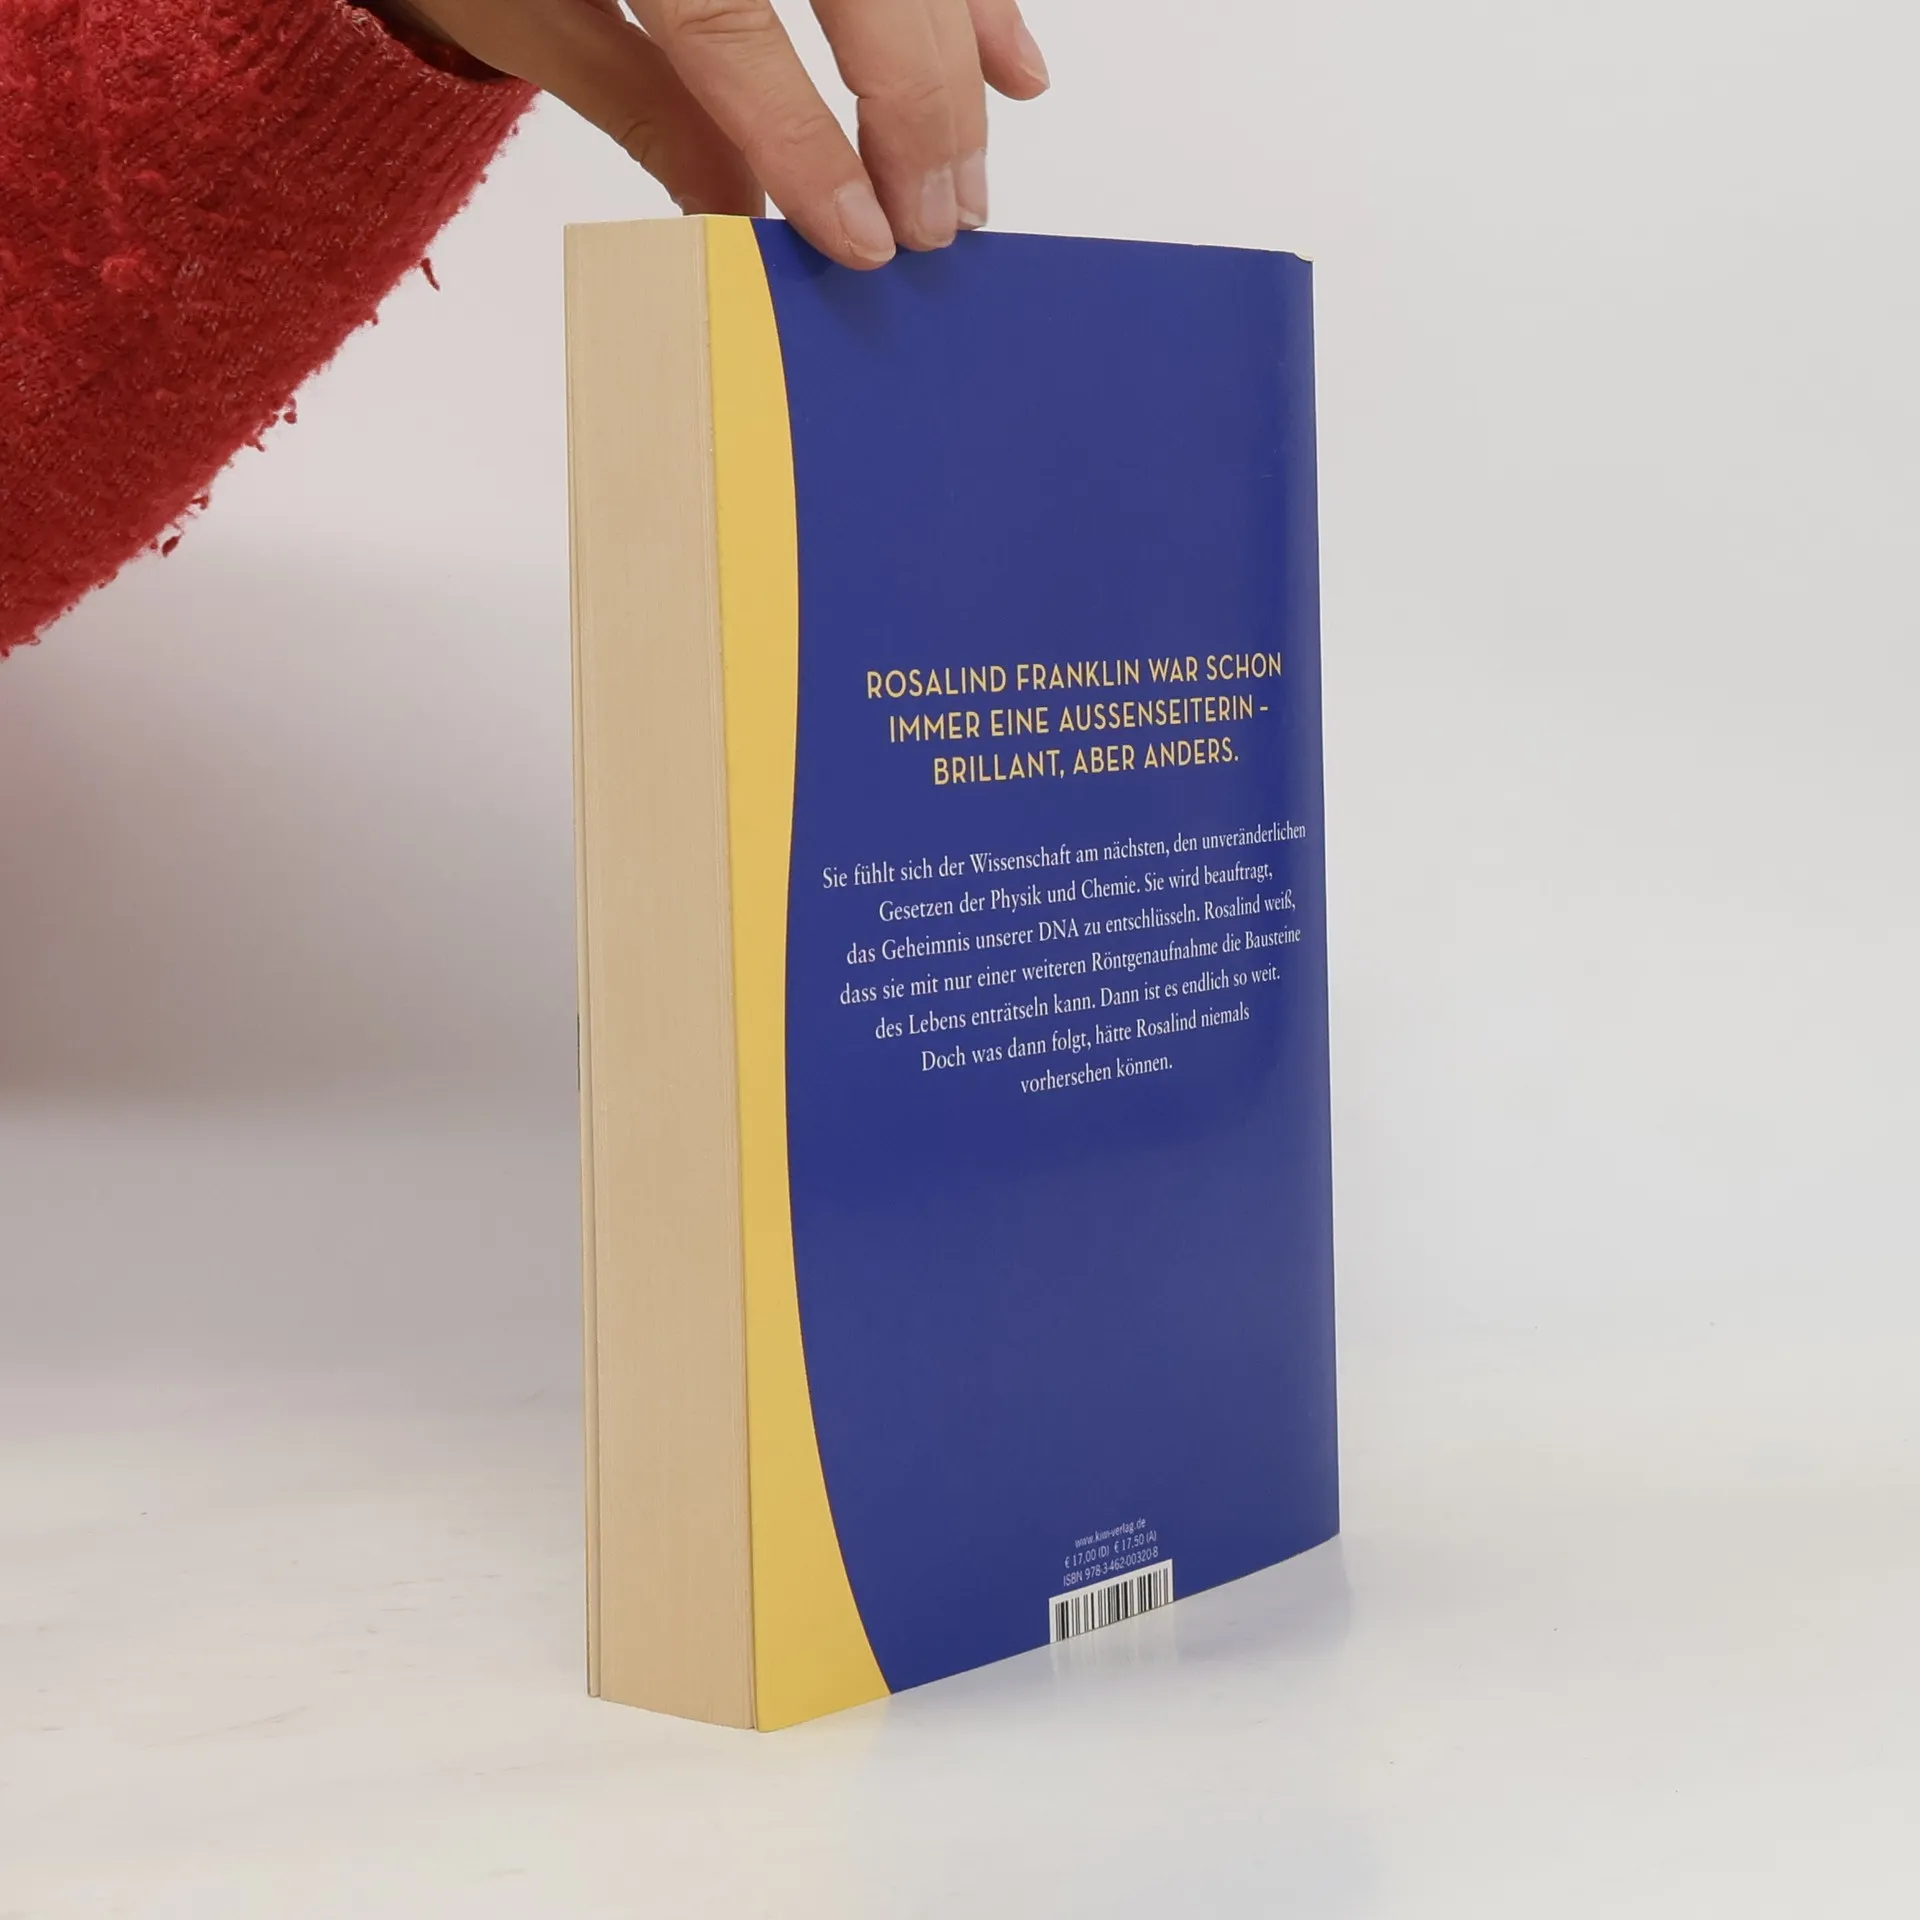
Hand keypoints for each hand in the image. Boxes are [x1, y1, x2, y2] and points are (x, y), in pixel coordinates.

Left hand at [374, 0, 1049, 267]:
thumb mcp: (528, 9)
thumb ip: (643, 105)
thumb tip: (747, 218)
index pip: (736, 32)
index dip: (810, 146)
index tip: (866, 242)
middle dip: (916, 120)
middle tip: (933, 230)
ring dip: (958, 73)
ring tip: (965, 184)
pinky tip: (1012, 69)